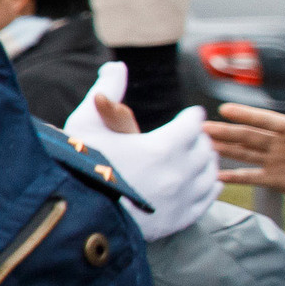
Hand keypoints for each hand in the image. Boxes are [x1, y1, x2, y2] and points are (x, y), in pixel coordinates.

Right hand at [62, 62, 219, 241]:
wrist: (73, 216)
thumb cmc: (77, 167)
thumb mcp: (86, 124)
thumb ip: (105, 92)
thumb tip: (117, 66)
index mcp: (162, 146)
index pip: (192, 123)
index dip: (189, 116)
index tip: (188, 115)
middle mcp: (180, 172)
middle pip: (205, 147)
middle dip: (198, 138)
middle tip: (189, 136)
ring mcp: (183, 198)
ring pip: (211, 173)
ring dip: (205, 162)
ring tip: (193, 157)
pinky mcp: (180, 219)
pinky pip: (208, 198)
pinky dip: (208, 186)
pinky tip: (200, 181)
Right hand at [206, 102, 284, 196]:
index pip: (267, 120)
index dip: (247, 115)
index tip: (225, 109)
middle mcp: (279, 143)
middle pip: (248, 136)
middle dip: (225, 132)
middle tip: (202, 128)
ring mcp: (275, 161)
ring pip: (244, 153)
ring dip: (224, 149)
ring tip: (203, 145)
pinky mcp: (276, 179)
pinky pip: (251, 177)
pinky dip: (234, 177)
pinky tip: (216, 175)